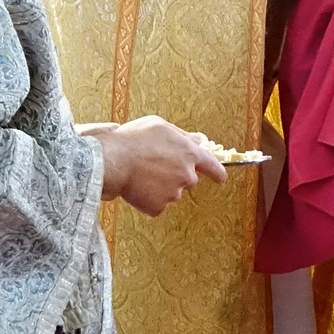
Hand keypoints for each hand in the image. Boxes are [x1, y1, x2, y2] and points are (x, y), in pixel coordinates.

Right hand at [83, 116, 226, 216]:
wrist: (112, 161)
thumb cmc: (134, 139)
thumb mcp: (160, 126)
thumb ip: (183, 135)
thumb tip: (200, 140)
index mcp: (190, 154)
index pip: (212, 165)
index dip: (217, 172)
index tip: (221, 177)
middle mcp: (186, 175)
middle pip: (188, 179)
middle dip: (176, 175)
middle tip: (155, 166)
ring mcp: (173, 193)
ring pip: (172, 192)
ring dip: (161, 186)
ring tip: (141, 174)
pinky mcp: (158, 207)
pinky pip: (157, 204)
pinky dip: (148, 198)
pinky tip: (137, 187)